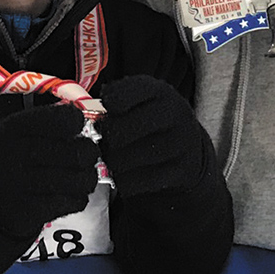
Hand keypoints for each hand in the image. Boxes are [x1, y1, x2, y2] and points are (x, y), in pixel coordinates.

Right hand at [0, 103, 99, 239]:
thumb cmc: (7, 160)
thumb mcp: (13, 132)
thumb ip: (44, 122)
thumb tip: (81, 119)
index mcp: (13, 129)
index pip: (61, 120)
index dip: (77, 122)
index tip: (79, 127)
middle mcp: (16, 154)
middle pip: (76, 153)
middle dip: (89, 153)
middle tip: (86, 153)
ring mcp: (22, 184)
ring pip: (79, 180)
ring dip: (87, 177)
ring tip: (81, 174)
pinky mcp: (30, 210)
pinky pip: (72, 202)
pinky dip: (77, 197)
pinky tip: (69, 192)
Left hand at [96, 75, 214, 197]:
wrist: (188, 150)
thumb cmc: (149, 122)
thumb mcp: (138, 102)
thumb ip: (114, 102)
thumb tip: (86, 118)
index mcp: (159, 91)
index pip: (123, 94)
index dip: (108, 105)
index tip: (107, 111)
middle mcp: (174, 113)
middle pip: (121, 130)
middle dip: (106, 140)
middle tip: (102, 143)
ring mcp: (181, 142)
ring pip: (127, 159)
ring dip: (113, 163)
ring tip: (112, 160)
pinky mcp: (182, 171)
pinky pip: (139, 181)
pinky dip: (125, 182)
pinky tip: (125, 175)